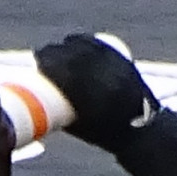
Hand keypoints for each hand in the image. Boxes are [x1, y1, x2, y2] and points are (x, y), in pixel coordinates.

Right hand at [31, 32, 158, 142]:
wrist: (142, 128)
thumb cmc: (104, 133)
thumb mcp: (77, 125)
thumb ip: (56, 108)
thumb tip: (34, 96)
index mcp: (87, 94)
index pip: (60, 69)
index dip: (45, 63)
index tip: (36, 62)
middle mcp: (99, 74)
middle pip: (68, 54)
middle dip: (52, 53)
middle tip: (42, 58)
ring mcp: (111, 63)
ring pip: (81, 44)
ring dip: (66, 47)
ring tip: (60, 53)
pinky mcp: (119, 57)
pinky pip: (95, 42)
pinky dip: (82, 42)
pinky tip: (75, 45)